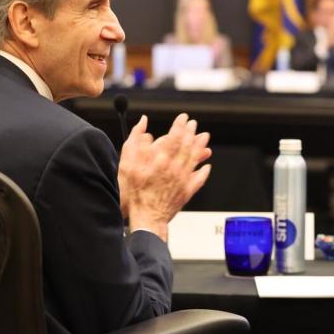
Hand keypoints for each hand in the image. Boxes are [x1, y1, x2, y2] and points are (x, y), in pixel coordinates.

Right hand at [118, 113, 211, 240]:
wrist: (146, 216)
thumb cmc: (135, 191)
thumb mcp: (127, 161)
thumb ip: (136, 139)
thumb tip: (143, 122)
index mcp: (162, 159)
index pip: (175, 136)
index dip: (180, 125)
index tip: (183, 118)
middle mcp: (175, 167)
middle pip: (188, 145)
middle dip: (191, 132)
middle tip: (193, 124)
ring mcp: (183, 179)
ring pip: (196, 158)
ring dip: (201, 146)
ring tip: (204, 137)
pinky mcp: (187, 191)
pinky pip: (199, 179)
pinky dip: (203, 171)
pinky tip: (206, 166)